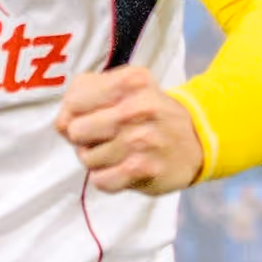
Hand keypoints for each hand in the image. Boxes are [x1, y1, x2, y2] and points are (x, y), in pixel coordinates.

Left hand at [57, 64, 211, 196]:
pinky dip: (109, 179)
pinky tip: (127, 168)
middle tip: (110, 136)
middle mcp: (140, 107)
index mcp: (132, 81)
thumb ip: (81, 97)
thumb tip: (62, 124)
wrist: (199, 140)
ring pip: (86, 159)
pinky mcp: (145, 169)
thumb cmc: (146, 114)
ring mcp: (144, 139)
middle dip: (86, 138)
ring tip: (123, 152)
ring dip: (98, 160)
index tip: (99, 114)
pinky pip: (101, 181)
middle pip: (75, 131)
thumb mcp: (121, 89)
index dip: (77, 113)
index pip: (74, 102)